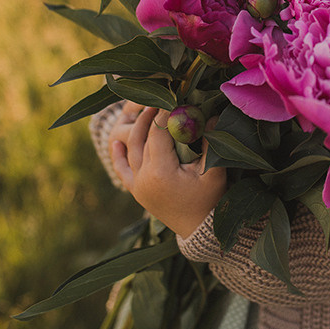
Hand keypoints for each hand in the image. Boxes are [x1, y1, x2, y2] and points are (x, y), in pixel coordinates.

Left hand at [110, 107, 226, 238]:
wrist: (200, 231)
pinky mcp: (137, 192)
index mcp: (160, 172)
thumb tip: (212, 113)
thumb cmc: (210, 201)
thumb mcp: (213, 172)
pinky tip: (115, 142)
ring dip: (138, 129)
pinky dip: (118, 156)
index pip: (158, 132)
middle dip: (152, 116)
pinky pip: (123, 170)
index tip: (174, 97)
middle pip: (143, 138)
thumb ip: (211, 142)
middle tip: (162, 98)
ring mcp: (138, 185)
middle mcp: (144, 178)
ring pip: (132, 150)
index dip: (165, 112)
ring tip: (148, 111)